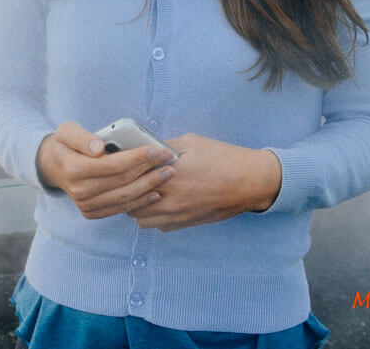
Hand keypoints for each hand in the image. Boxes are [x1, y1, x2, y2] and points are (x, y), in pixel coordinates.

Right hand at [36, 121, 177, 218]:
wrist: (53, 166)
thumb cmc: (65, 144)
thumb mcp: (67, 131)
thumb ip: (82, 137)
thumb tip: (98, 148)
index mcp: (73, 169)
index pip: (112, 165)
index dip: (137, 157)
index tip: (157, 149)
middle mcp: (79, 190)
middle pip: (122, 181)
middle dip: (149, 170)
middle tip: (169, 160)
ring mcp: (85, 205)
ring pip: (125, 197)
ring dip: (150, 186)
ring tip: (168, 174)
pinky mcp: (91, 213)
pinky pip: (120, 208)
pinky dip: (140, 201)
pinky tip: (155, 192)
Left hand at [126, 133, 280, 231]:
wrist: (250, 182)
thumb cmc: (221, 158)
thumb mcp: (189, 143)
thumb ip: (163, 146)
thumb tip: (143, 147)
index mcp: (167, 174)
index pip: (130, 177)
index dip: (122, 170)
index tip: (119, 164)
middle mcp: (169, 198)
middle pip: (131, 202)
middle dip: (126, 190)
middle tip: (128, 180)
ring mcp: (177, 214)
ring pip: (142, 219)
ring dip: (138, 207)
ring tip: (143, 192)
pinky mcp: (186, 223)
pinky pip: (160, 226)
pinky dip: (155, 217)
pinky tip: (161, 203)